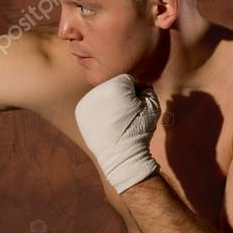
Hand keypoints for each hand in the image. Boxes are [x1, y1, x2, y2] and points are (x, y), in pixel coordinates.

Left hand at [74, 74, 161, 192]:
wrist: (121, 154)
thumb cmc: (139, 130)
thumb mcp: (153, 106)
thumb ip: (147, 88)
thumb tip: (141, 83)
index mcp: (115, 85)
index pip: (127, 79)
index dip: (135, 91)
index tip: (137, 104)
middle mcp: (97, 90)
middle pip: (112, 85)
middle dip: (120, 95)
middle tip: (126, 112)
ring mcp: (86, 101)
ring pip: (101, 94)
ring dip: (108, 101)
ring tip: (116, 118)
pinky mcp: (80, 112)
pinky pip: (92, 105)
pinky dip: (98, 111)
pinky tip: (106, 122)